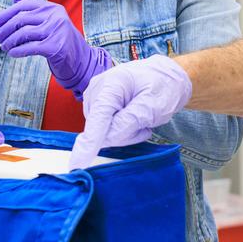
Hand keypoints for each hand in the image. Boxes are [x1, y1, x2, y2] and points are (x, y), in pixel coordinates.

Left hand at [0, 0, 112, 96]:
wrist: (81, 60)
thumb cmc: (60, 40)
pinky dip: (18, 50)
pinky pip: (30, 47)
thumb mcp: (49, 21)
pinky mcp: (56, 46)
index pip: (24, 5)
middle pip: (22, 19)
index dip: (6, 13)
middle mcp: (55, 16)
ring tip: (4, 47)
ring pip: (24, 33)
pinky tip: (12, 53)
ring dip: (10, 41)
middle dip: (5, 29)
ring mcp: (57, 31)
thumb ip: (34, 9)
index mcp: (52, 8)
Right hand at [68, 55, 191, 169]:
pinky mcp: (96, 105)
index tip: (76, 165)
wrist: (166, 76)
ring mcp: (94, 98)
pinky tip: (133, 118)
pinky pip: (103, 130)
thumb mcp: (153, 106)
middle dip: (123, 134)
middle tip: (144, 122)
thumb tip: (106, 139)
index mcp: (112, 84)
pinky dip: (121, 129)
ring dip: (124, 132)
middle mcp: (97, 90)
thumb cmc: (163, 87)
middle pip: (101, 131)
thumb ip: (129, 122)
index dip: (88, 144)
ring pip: (103, 134)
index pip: (97, 119)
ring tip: (140, 117)